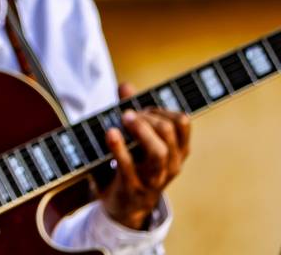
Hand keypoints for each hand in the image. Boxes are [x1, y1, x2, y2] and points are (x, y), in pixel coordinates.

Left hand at [101, 82, 190, 229]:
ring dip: (140, 130)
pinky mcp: (132, 187)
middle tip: (127, 113)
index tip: (142, 107)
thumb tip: (126, 86)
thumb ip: (130, 111)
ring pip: (158, 152)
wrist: (123, 206)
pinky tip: (110, 133)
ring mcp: (153, 178)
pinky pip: (129, 167)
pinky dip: (119, 147)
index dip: (161, 107)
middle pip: (168, 132)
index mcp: (177, 150)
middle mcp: (170, 164)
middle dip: (147, 116)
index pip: (181, 122)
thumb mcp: (134, 139)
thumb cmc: (132, 164)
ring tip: (124, 118)